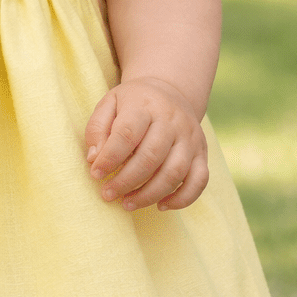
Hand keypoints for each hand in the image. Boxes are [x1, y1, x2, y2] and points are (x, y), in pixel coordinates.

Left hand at [84, 77, 208, 211]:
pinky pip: (199, 181)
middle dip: (126, 181)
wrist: (170, 91)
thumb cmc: (132, 103)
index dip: (110, 158)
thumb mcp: (109, 104)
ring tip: (127, 204)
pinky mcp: (202, 153)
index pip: (127, 134)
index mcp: (145, 105)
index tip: (96, 174)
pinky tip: (160, 205)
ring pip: (175, 172)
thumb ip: (97, 129)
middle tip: (108, 194)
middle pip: (151, 157)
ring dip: (149, 194)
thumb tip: (94, 158)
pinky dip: (182, 198)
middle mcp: (172, 121)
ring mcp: (190, 138)